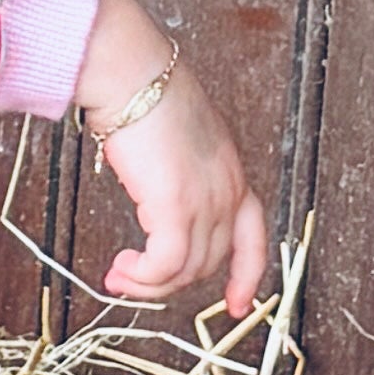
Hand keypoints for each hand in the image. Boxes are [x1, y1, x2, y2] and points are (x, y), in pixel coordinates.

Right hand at [75, 0, 270, 315]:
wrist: (131, 71)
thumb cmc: (143, 91)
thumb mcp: (176, 136)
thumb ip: (179, 169)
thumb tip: (157, 193)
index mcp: (231, 170)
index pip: (254, 234)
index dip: (248, 275)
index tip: (238, 303)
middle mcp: (227, 187)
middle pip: (211, 260)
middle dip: (171, 282)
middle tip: (131, 279)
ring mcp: (207, 198)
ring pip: (187, 269)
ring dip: (149, 282)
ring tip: (119, 274)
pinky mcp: (178, 205)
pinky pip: (166, 265)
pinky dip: (144, 277)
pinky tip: (122, 268)